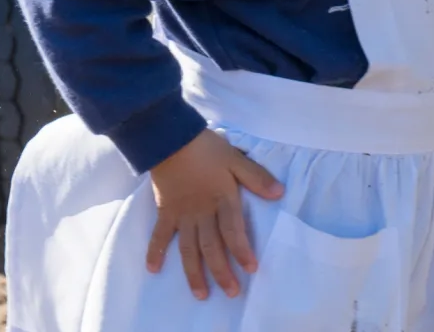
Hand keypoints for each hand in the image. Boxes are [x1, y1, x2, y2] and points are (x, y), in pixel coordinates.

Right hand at [146, 131, 284, 299]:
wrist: (169, 138)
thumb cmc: (205, 148)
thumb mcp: (235, 158)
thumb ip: (256, 177)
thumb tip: (280, 193)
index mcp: (221, 199)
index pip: (233, 231)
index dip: (242, 250)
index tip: (251, 268)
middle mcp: (202, 213)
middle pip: (212, 247)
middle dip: (222, 271)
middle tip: (232, 292)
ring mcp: (182, 215)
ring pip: (188, 249)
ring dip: (194, 273)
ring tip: (201, 294)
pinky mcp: (165, 212)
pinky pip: (160, 236)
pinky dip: (155, 252)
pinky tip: (153, 270)